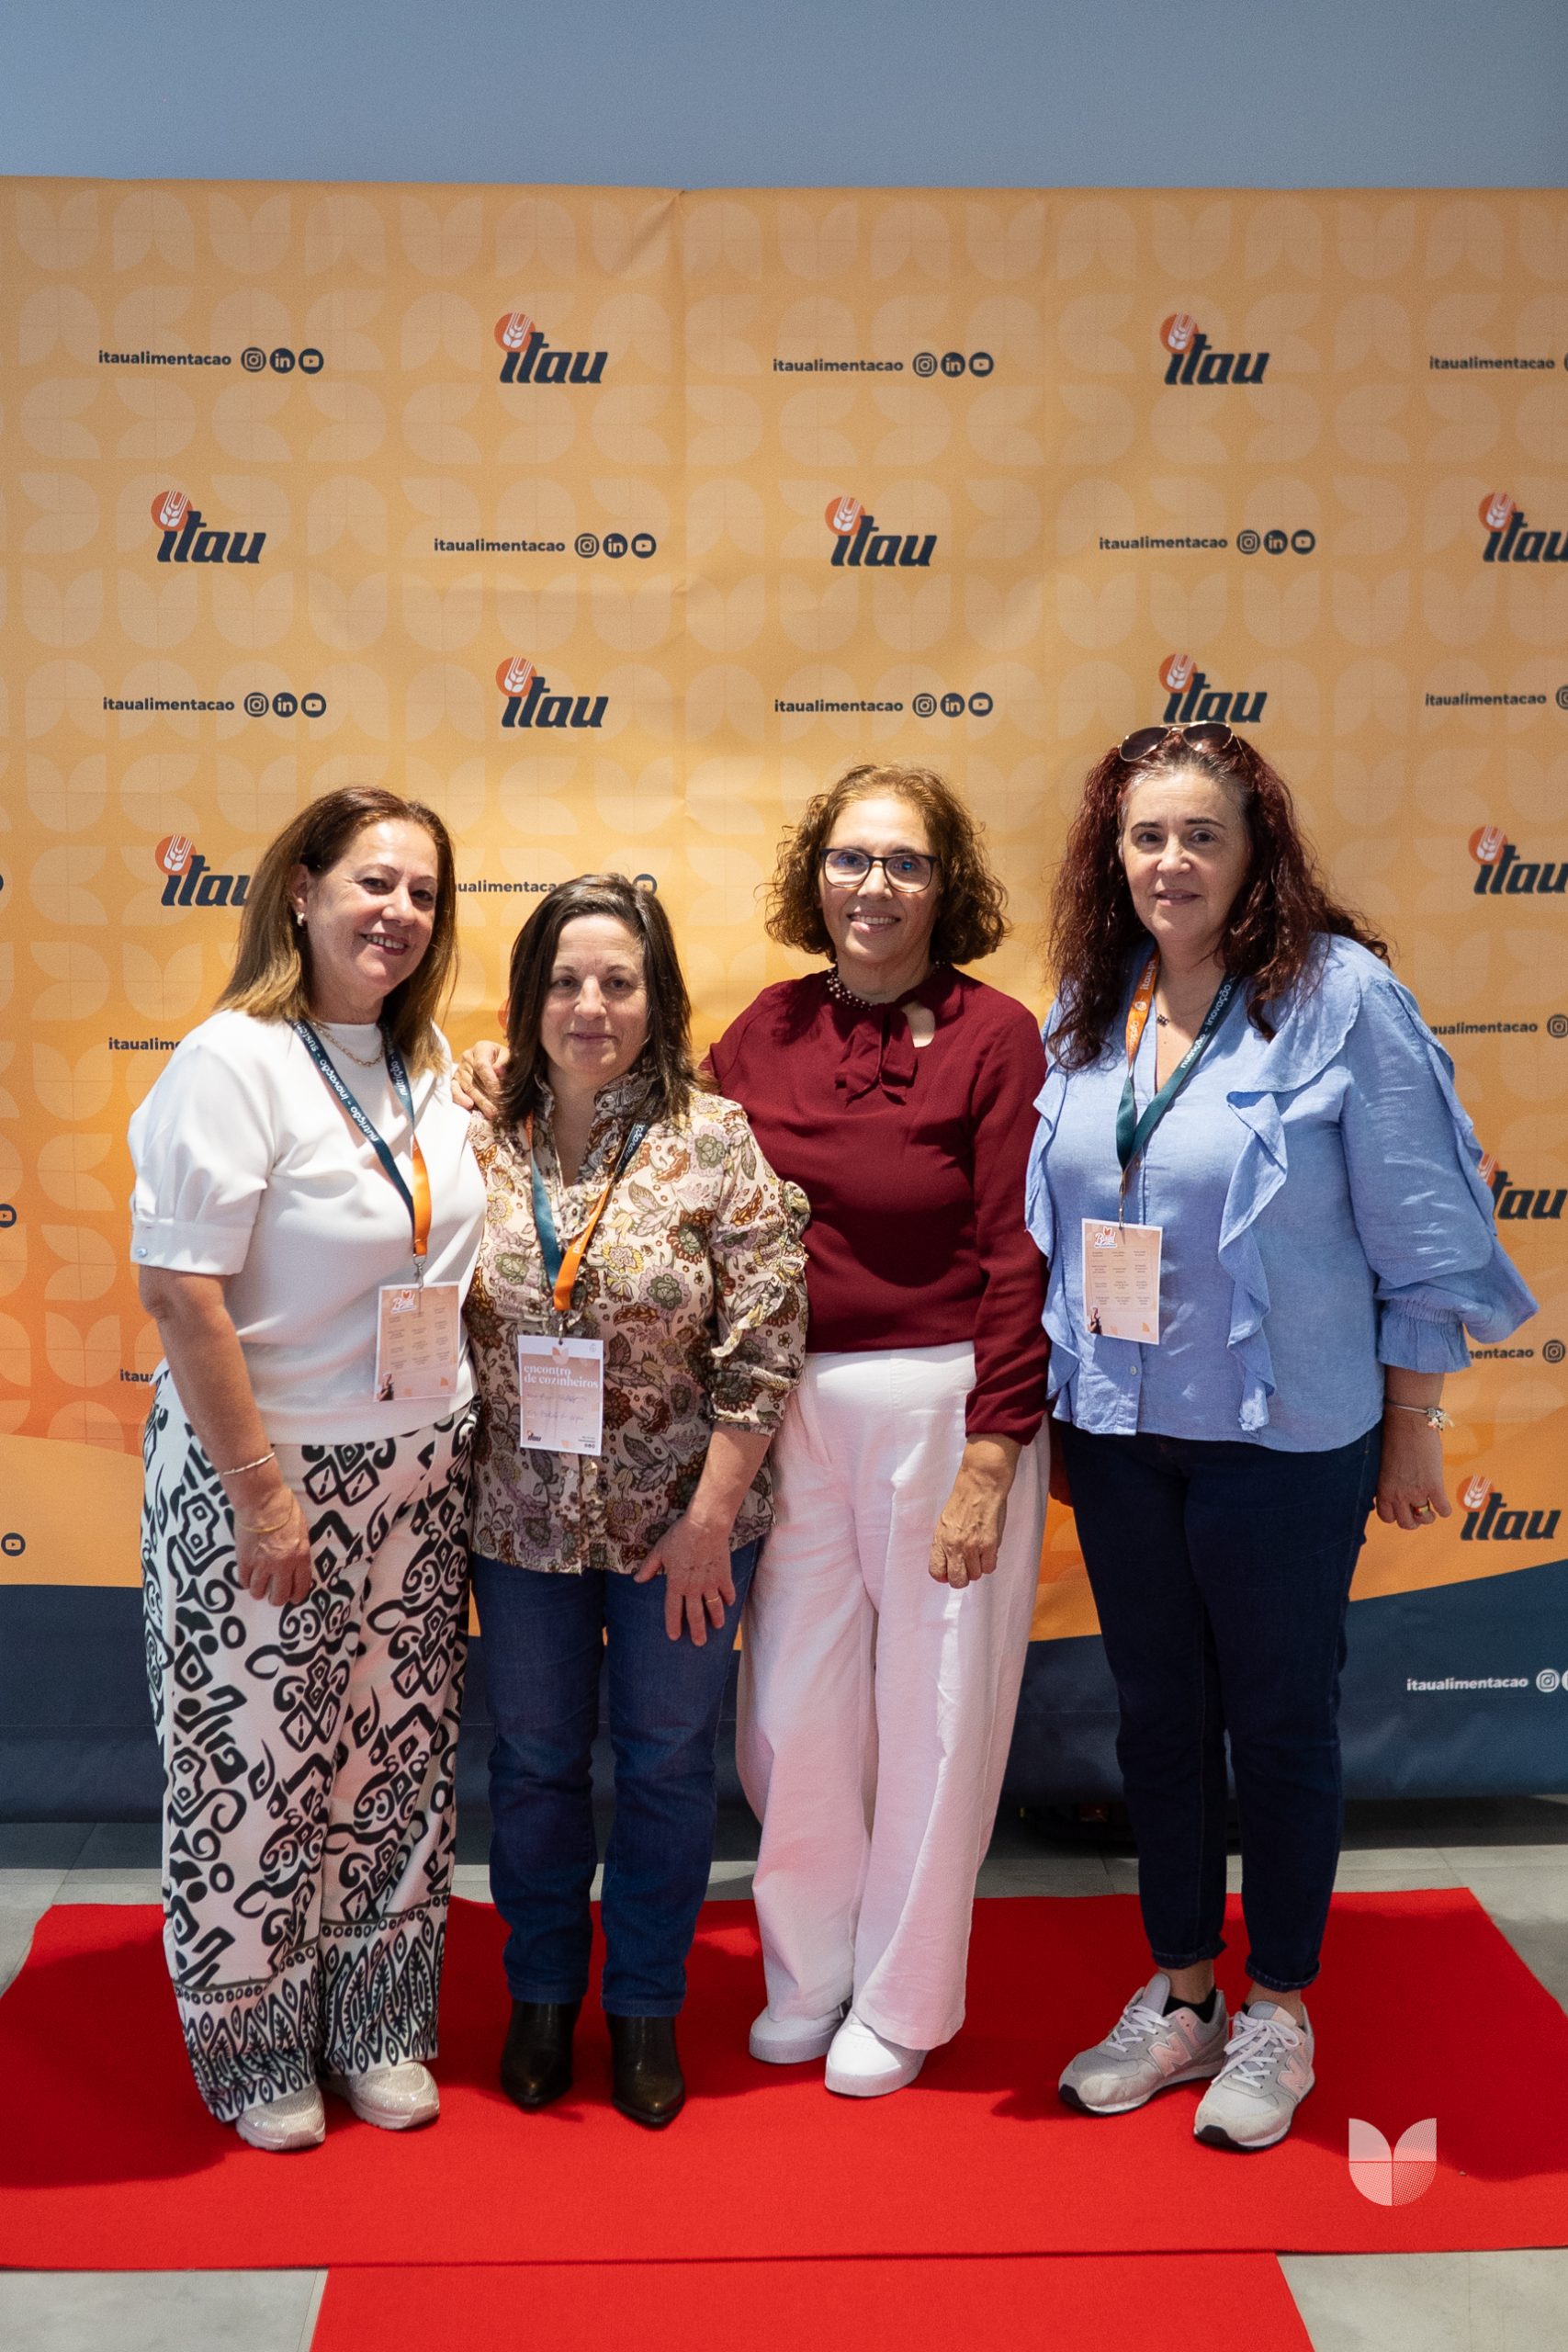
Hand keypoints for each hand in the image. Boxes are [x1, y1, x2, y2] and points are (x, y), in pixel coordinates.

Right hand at [235, 1490, 312, 1606]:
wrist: (262, 1499)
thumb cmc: (285, 1509)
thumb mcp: (302, 1530)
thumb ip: (300, 1550)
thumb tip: (297, 1562)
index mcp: (301, 1556)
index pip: (301, 1586)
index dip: (296, 1596)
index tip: (293, 1599)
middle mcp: (283, 1565)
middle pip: (279, 1595)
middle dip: (276, 1599)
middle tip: (273, 1597)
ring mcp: (262, 1564)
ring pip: (259, 1591)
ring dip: (259, 1592)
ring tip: (258, 1589)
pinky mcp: (245, 1560)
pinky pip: (244, 1580)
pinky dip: (246, 1582)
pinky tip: (247, 1578)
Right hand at [454, 1039, 507, 1118]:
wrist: (495, 1060)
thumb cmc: (504, 1059)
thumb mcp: (510, 1056)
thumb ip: (505, 1062)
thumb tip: (498, 1071)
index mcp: (481, 1048)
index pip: (482, 1065)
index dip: (490, 1081)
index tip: (500, 1094)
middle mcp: (467, 1057)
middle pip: (475, 1079)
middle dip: (487, 1097)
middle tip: (498, 1110)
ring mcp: (459, 1069)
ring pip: (467, 1087)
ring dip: (479, 1102)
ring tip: (491, 1113)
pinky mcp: (454, 1080)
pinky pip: (454, 1090)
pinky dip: (460, 1098)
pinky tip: (469, 1106)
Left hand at [633, 1511, 736, 1643]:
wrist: (705, 1526)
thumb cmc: (680, 1536)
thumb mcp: (660, 1551)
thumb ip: (649, 1567)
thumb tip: (638, 1580)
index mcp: (676, 1583)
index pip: (672, 1609)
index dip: (673, 1624)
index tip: (674, 1636)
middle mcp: (693, 1588)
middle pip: (695, 1614)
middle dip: (697, 1630)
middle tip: (699, 1643)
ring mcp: (710, 1583)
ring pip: (713, 1606)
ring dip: (716, 1618)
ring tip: (718, 1627)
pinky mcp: (724, 1575)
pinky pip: (727, 1591)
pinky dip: (729, 1598)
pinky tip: (729, 1604)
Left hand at [929, 1438, 1019, 1589]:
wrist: (980, 1485)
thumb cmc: (964, 1501)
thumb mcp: (945, 1523)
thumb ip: (944, 1545)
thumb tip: (946, 1567)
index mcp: (940, 1540)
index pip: (936, 1571)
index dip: (945, 1576)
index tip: (950, 1572)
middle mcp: (954, 1545)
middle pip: (957, 1580)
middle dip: (963, 1578)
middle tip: (967, 1568)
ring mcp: (972, 1546)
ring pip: (976, 1575)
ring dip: (978, 1567)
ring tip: (979, 1552)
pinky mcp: (989, 1544)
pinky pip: (989, 1567)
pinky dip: (990, 1562)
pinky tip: (988, 1550)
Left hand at [1375, 1412, 1451, 1532]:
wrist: (1409, 1424)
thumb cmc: (1395, 1438)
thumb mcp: (1384, 1465)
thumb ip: (1389, 1481)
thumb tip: (1397, 1491)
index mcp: (1383, 1489)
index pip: (1386, 1517)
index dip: (1395, 1516)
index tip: (1401, 1510)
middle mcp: (1398, 1494)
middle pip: (1406, 1523)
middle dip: (1413, 1521)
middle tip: (1419, 1513)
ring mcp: (1417, 1491)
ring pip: (1425, 1518)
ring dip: (1429, 1516)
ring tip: (1431, 1509)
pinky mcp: (1434, 1485)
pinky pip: (1443, 1509)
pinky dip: (1445, 1510)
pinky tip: (1444, 1503)